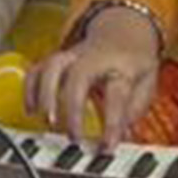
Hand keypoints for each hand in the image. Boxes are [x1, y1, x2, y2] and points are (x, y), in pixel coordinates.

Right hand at [23, 7, 160, 148]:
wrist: (122, 30)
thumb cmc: (133, 61)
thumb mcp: (147, 82)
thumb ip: (134, 109)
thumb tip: (120, 135)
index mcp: (122, 66)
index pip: (117, 94)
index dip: (111, 123)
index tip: (107, 147)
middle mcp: (94, 59)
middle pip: (78, 76)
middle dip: (72, 107)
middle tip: (73, 136)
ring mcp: (73, 56)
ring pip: (53, 67)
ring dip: (46, 96)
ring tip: (48, 122)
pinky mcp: (57, 59)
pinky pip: (38, 69)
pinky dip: (30, 89)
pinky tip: (31, 109)